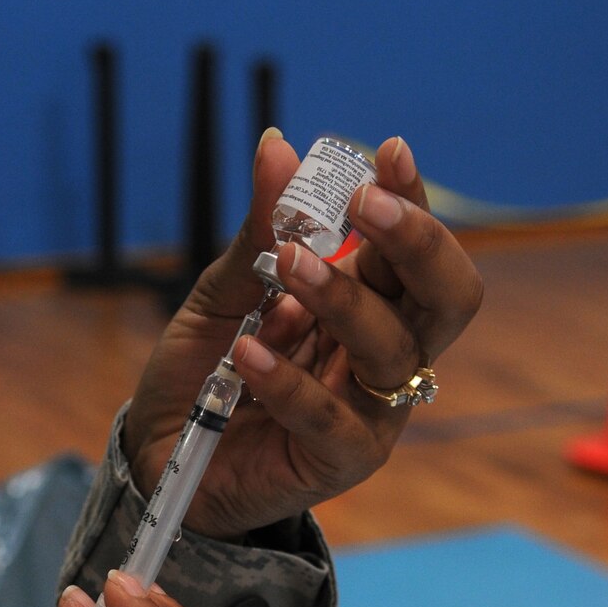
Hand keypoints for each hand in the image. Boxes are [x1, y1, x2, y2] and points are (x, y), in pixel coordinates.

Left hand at [123, 135, 483, 537]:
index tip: (389, 153)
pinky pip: (333, 420)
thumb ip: (257, 233)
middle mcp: (385, 352)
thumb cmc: (204, 372)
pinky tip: (249, 354)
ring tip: (284, 270)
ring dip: (342, 300)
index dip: (413, 201)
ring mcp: (372, 411)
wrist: (162, 456)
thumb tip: (276, 145)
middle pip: (446, 297)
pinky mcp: (341, 460)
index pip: (413, 249)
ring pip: (392, 350)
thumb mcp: (223, 293)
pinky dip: (290, 382)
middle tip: (364, 206)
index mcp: (371, 302)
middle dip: (414, 243)